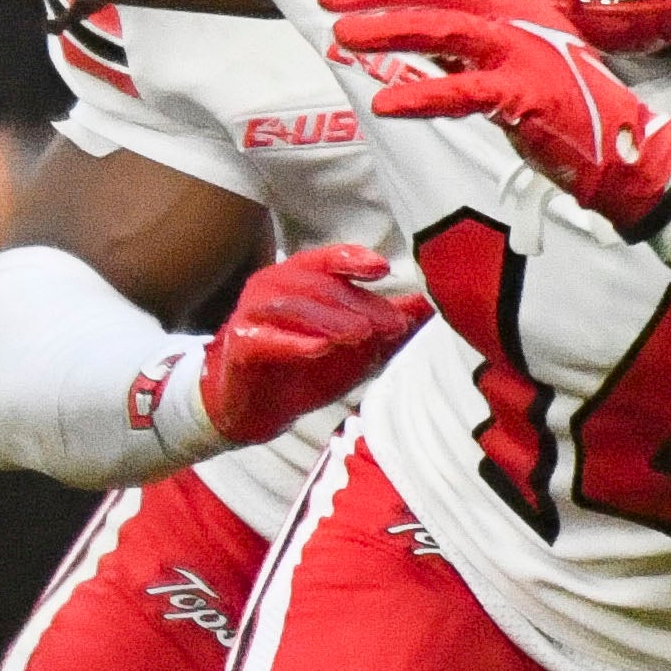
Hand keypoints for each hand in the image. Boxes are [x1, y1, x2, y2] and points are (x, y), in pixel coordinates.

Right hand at [196, 243, 430, 445]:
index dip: (354, 259)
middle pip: (317, 285)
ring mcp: (251, 315)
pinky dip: (294, 342)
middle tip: (391, 324)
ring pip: (291, 306)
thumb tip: (430, 305)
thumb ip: (389, 324)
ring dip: (330, 319)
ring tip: (361, 335)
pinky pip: (265, 339)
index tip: (383, 270)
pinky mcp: (240, 346)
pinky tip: (320, 349)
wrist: (259, 411)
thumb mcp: (357, 347)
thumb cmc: (306, 369)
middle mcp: (272, 287)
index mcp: (299, 278)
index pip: (328, 259)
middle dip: (358, 303)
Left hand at [327, 0, 670, 237]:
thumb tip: (396, 25)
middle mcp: (518, 16)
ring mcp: (525, 54)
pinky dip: (422, 94)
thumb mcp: (505, 55)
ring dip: (388, 29)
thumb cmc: (559, 102)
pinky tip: (385, 101)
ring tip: (342, 37)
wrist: (619, 147)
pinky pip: (466, 92)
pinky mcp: (527, 97)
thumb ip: (457, 39)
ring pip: (447, 28)